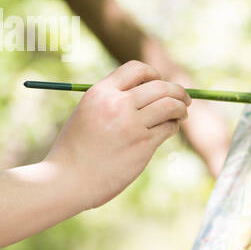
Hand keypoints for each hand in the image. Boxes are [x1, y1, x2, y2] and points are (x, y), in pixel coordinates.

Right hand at [43, 60, 190, 210]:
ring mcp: (131, 124)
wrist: (66, 180)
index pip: (137, 69)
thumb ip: (110, 100)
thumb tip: (143, 91)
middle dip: (177, 90)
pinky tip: (169, 129)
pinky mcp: (142, 145)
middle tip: (184, 98)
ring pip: (170, 105)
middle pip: (160, 86)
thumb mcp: (86, 113)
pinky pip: (168, 127)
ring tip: (182, 112)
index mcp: (100, 93)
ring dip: (181, 107)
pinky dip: (173, 126)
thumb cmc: (74, 150)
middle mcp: (117, 104)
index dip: (153, 74)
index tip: (159, 83)